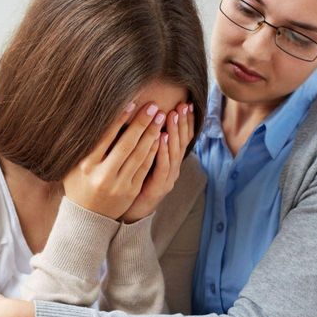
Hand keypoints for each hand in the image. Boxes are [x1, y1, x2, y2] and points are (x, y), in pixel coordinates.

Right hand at [62, 102, 166, 219]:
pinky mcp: (131, 192)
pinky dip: (153, 152)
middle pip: (126, 145)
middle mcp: (102, 176)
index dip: (119, 120)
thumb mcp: (72, 166)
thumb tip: (93, 116)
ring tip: (160, 118)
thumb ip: (83, 146)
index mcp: (85, 166)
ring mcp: (118, 185)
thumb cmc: (78, 185)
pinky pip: (145, 168)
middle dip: (141, 124)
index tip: (131, 103)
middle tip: (153, 107)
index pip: (105, 138)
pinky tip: (159, 138)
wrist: (87, 217)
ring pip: (139, 156)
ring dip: (151, 135)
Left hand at [122, 103, 195, 222]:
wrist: (130, 213)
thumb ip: (147, 141)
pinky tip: (160, 138)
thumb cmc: (134, 182)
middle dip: (183, 122)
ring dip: (173, 132)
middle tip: (183, 105)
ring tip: (172, 115)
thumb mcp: (143, 158)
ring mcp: (167, 179)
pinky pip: (162, 167)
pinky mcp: (158, 188)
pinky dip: (162, 151)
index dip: (186, 121)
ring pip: (174, 153)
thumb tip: (145, 116)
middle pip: (182, 143)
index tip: (186, 103)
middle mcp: (173, 169)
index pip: (184, 138)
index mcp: (171, 162)